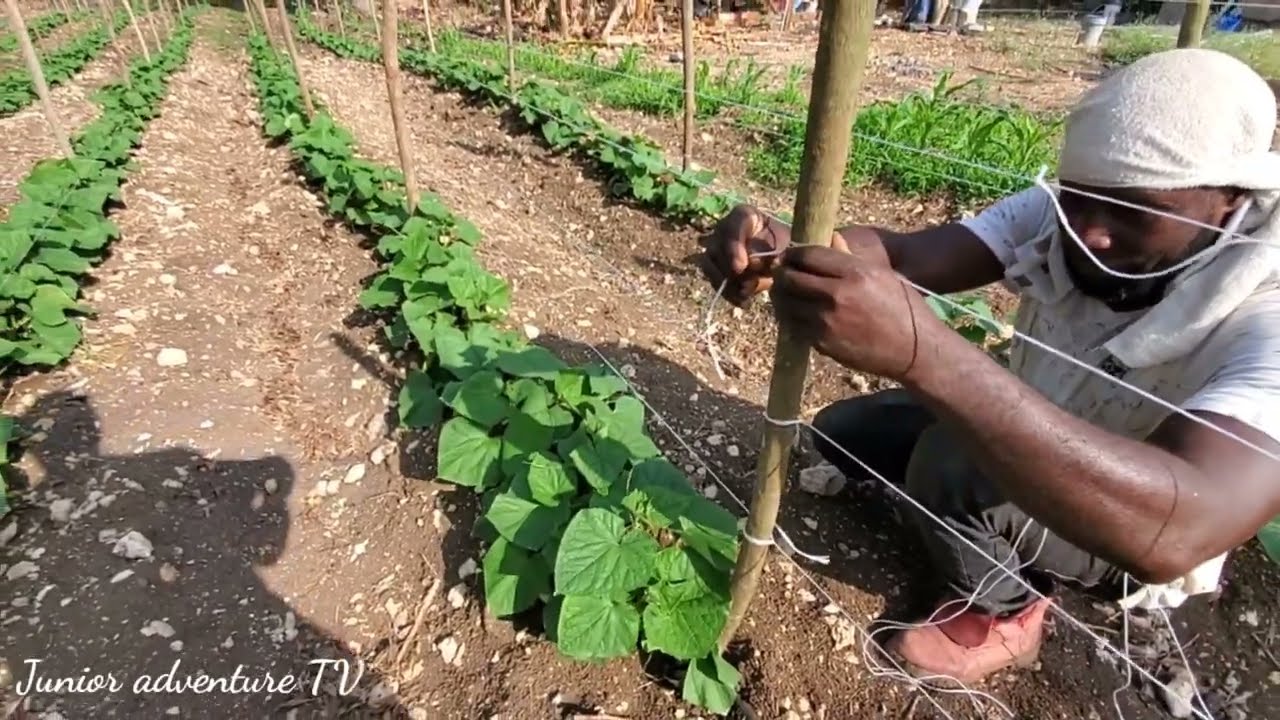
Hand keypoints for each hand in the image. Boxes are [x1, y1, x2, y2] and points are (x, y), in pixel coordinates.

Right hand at [699, 205, 847, 306]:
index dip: (735, 241)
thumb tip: (821, 242)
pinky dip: (726, 292)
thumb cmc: (801, 255)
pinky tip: (744, 300)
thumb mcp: (808, 247)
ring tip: (747, 293)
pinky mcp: (719, 269)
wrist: (794, 270)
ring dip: (726, 280)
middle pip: (717, 242)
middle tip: (745, 285)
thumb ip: (806, 246)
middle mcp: (731, 229)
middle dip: (728, 266)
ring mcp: (721, 249)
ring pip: (709, 261)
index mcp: (750, 217)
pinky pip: (713, 278)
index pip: (737, 219)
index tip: (743, 266)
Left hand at [769, 236, 941, 381]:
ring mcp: (827, 321)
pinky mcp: (822, 343)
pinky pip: (795, 326)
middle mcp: (838, 295)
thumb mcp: (881, 274)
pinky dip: (790, 318)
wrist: (913, 349)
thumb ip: (850, 257)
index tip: (790, 255)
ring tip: (784, 292)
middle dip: (782, 273)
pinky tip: (795, 313)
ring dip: (782, 297)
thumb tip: (830, 236)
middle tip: (781, 273)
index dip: (794, 253)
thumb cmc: (902, 307)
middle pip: (791, 278)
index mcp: (855, 273)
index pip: (809, 255)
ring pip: (787, 304)